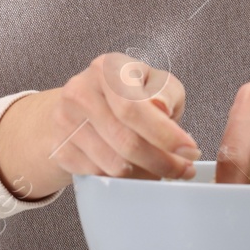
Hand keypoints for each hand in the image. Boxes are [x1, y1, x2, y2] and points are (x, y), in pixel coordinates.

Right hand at [41, 53, 201, 182]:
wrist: (80, 106)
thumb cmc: (127, 94)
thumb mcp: (154, 83)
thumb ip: (165, 92)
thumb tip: (161, 107)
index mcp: (106, 69)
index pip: (134, 108)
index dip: (165, 134)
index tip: (190, 151)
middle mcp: (80, 91)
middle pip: (125, 141)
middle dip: (162, 161)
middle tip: (184, 169)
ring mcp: (64, 121)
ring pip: (114, 165)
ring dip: (146, 174)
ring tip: (162, 168)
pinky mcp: (59, 149)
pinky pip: (99, 177)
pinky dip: (125, 180)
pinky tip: (137, 169)